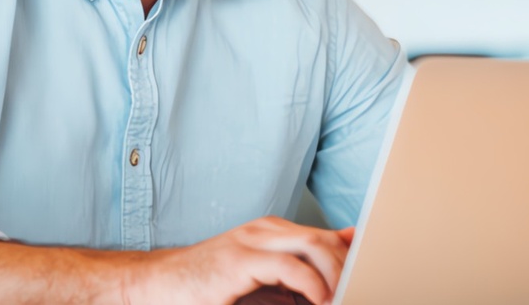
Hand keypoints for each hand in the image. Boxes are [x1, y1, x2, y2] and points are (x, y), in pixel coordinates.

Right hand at [126, 217, 355, 304]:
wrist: (158, 286)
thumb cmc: (210, 290)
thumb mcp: (264, 284)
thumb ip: (299, 275)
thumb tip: (340, 260)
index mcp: (273, 232)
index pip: (326, 237)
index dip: (351, 258)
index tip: (370, 277)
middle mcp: (265, 230)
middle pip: (325, 239)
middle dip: (348, 269)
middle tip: (359, 292)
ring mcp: (251, 241)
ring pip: (313, 246)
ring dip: (336, 276)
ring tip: (341, 299)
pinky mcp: (239, 260)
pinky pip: (290, 267)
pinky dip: (313, 285)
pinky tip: (319, 300)